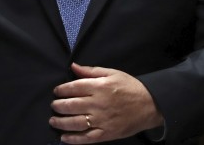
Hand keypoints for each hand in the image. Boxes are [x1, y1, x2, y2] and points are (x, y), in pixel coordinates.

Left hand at [49, 62, 163, 142]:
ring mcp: (102, 120)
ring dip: (61, 123)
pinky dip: (73, 139)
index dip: (61, 90)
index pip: (74, 88)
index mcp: (99, 86)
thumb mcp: (112, 73)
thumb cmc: (130, 87)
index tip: (56, 91)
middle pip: (71, 105)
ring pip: (75, 123)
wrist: (150, 105)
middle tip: (54, 106)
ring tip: (53, 121)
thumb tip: (73, 66)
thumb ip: (91, 71)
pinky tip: (64, 138)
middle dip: (58, 106)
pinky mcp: (106, 134)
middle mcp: (98, 103)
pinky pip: (86, 138)